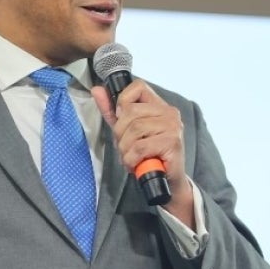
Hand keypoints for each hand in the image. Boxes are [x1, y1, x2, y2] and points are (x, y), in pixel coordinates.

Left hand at [92, 79, 194, 227]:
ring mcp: (173, 127)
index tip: (120, 119)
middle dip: (119, 133)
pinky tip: (135, 164)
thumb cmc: (147, 155)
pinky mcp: (172, 143)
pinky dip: (131, 159)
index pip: (138, 86)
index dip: (122, 101)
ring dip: (125, 149)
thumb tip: (97, 90)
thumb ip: (112, 111)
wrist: (168, 182)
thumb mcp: (126, 131)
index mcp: (160, 105)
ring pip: (134, 130)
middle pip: (131, 112)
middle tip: (124, 148)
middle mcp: (169, 113)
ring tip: (130, 158)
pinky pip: (140, 147)